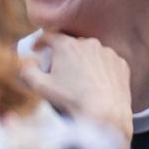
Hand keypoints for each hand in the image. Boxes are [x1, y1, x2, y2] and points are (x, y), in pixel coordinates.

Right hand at [22, 30, 133, 148]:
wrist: (106, 113)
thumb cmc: (71, 100)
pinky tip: (95, 84)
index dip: (40, 42)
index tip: (37, 50)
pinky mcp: (121, 63)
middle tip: (57, 70)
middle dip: (62, 54)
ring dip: (82, 61)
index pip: (50, 35)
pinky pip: (106, 62)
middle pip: (71, 44)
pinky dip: (99, 69)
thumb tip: (28, 60)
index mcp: (68, 45)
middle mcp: (90, 44)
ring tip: (78, 80)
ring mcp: (108, 53)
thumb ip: (28, 69)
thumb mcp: (40, 87)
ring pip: (90, 52)